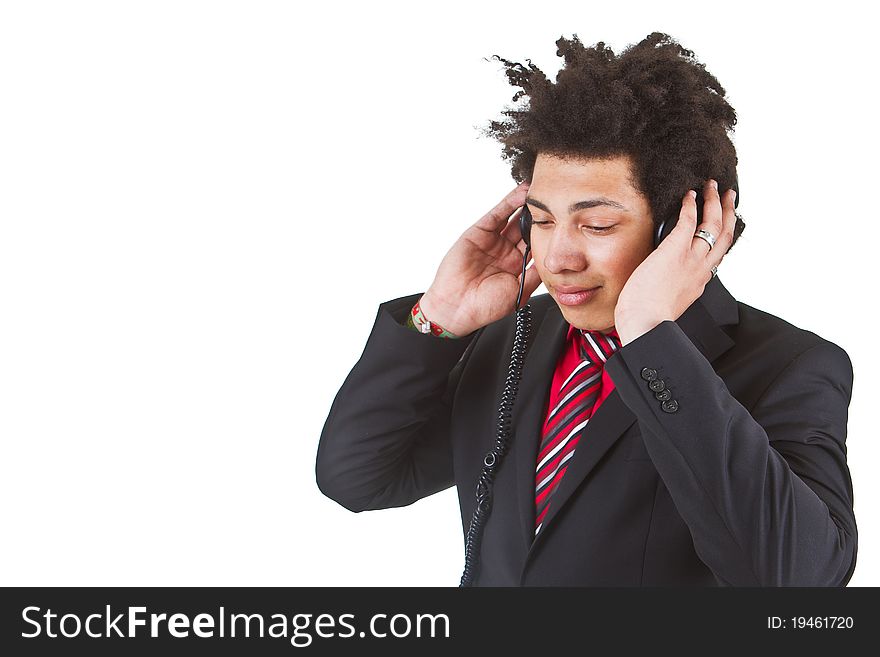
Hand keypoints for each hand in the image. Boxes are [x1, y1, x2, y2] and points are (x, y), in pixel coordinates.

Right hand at [419, 182, 542, 336]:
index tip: (565, 220)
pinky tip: (523, 192)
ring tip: (542, 190)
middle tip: (557, 200)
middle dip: (541, 215)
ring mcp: (492, 241)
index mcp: (516, 266)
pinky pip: (498, 214)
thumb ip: (535, 274)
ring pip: (514, 217)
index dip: (550, 233)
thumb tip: (555, 260)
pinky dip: (510, 202)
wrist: (457, 308)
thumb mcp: (520, 292)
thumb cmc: (485, 307)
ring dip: (527, 203)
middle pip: (527, 228)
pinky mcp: (479, 232)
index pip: (537, 244)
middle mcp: (505, 251)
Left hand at [613, 178, 737, 345]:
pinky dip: (691, 205)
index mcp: (701, 281)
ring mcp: (691, 259)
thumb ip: (673, 286)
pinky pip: (688, 222)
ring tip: (712, 186)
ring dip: (714, 202)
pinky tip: (689, 195)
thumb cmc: (648, 319)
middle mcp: (702, 268)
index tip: (724, 222)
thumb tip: (663, 276)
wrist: (646, 325)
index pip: (718, 253)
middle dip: (729, 211)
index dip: (723, 234)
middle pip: (725, 234)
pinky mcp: (675, 251)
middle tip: (729, 195)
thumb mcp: (669, 300)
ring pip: (713, 224)